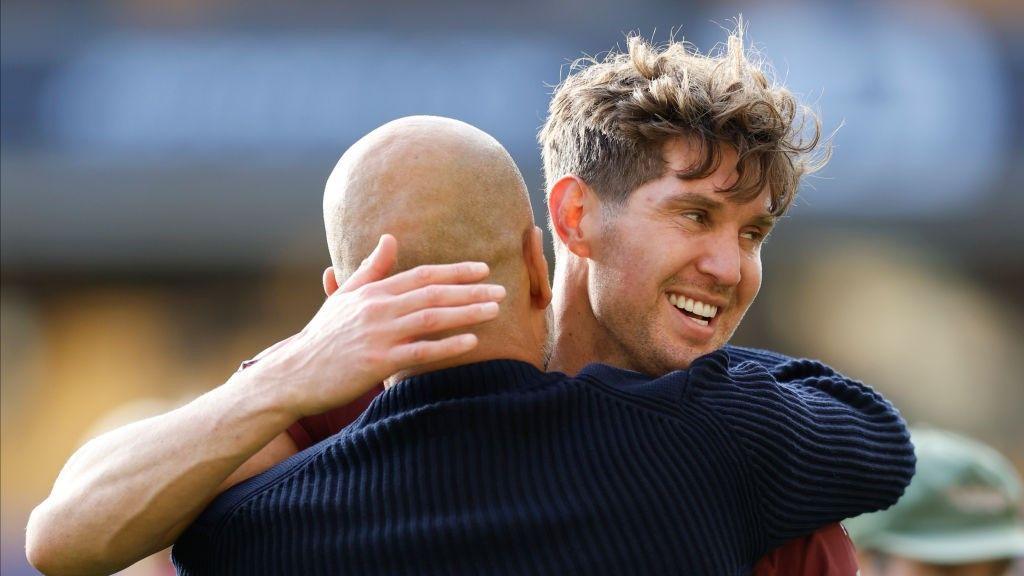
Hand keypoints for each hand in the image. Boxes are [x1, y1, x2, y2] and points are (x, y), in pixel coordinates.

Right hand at [253, 234, 505, 416]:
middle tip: (502, 290)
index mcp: (373, 291)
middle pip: (433, 292)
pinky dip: (448, 345)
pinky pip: (420, 351)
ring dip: (467, 312)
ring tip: (495, 311)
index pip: (422, 274)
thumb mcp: (345, 297)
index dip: (455, 271)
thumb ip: (372, 269)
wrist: (293, 374)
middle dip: (471, 290)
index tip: (483, 270)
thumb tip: (391, 238)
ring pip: (432, 317)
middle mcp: (378, 307)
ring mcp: (378, 334)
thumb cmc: (322, 338)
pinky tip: (472, 342)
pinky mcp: (377, 361)